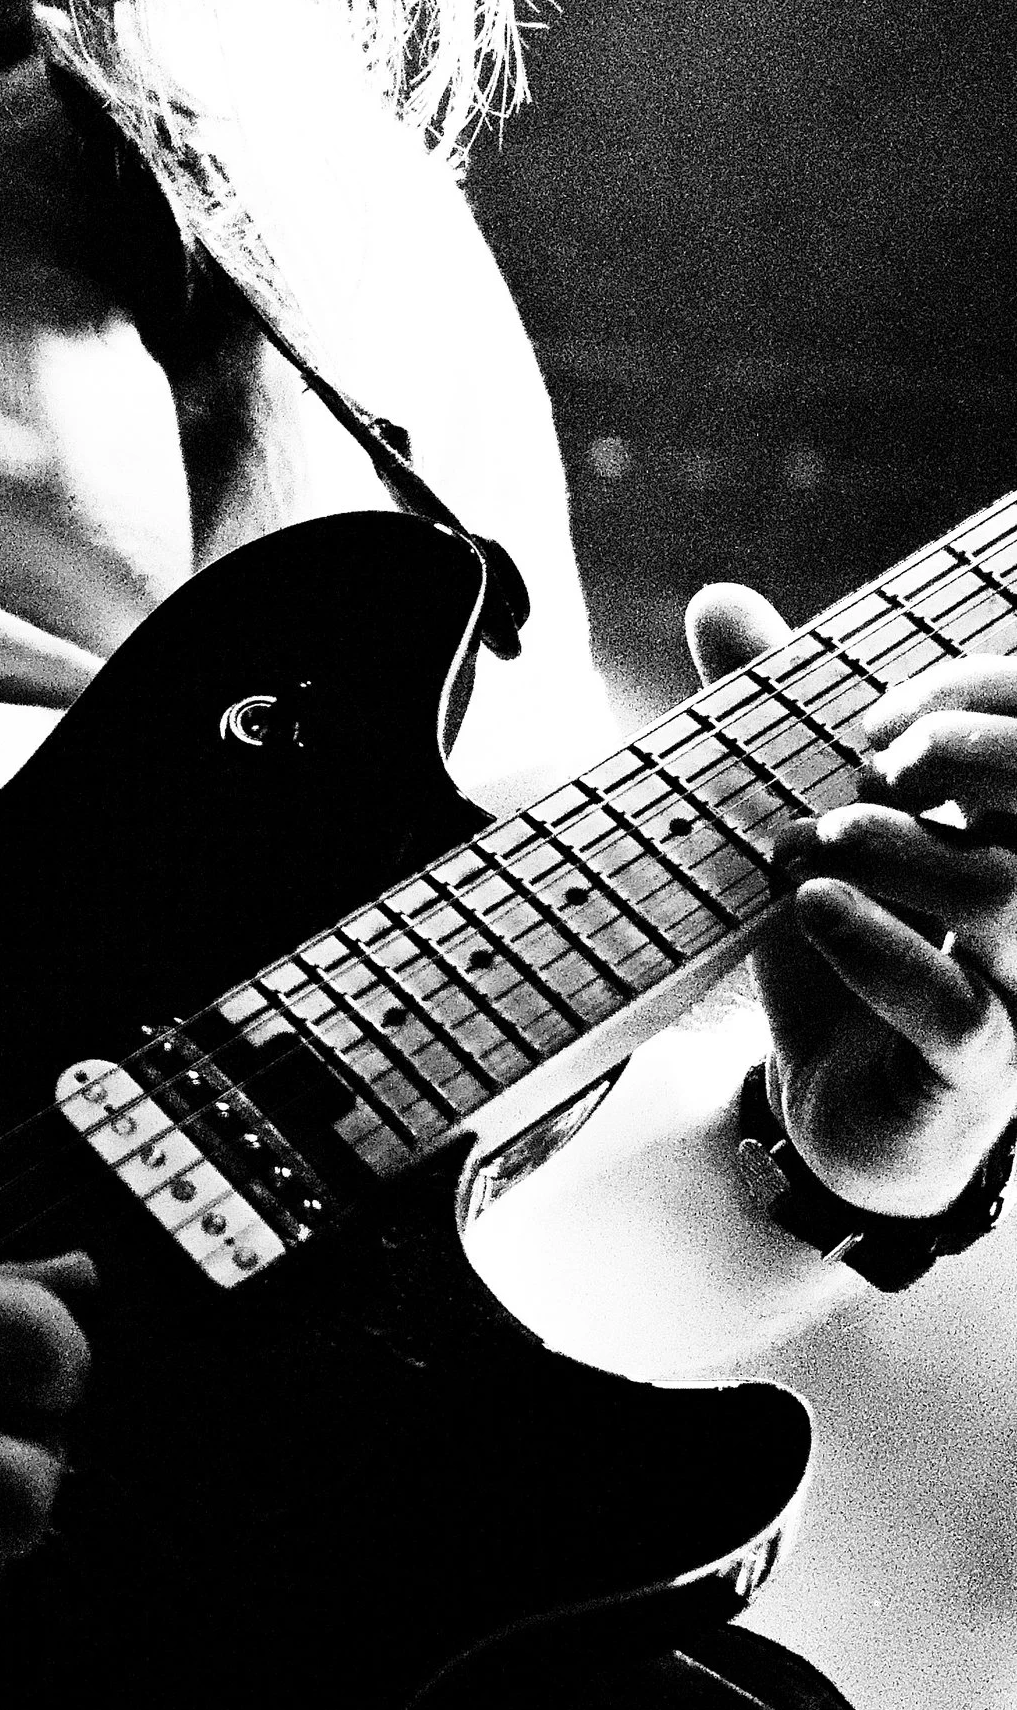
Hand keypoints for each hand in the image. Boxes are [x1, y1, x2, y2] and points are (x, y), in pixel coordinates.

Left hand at [689, 584, 1016, 1216]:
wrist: (829, 1109)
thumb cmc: (840, 954)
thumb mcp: (800, 826)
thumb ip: (773, 723)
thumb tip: (721, 600)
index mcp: (1010, 831)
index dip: (976, 695)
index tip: (877, 711)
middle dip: (970, 752)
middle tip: (873, 757)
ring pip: (1009, 897)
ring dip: (900, 848)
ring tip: (817, 839)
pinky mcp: (976, 1073)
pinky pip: (957, 1008)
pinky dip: (878, 947)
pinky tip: (813, 907)